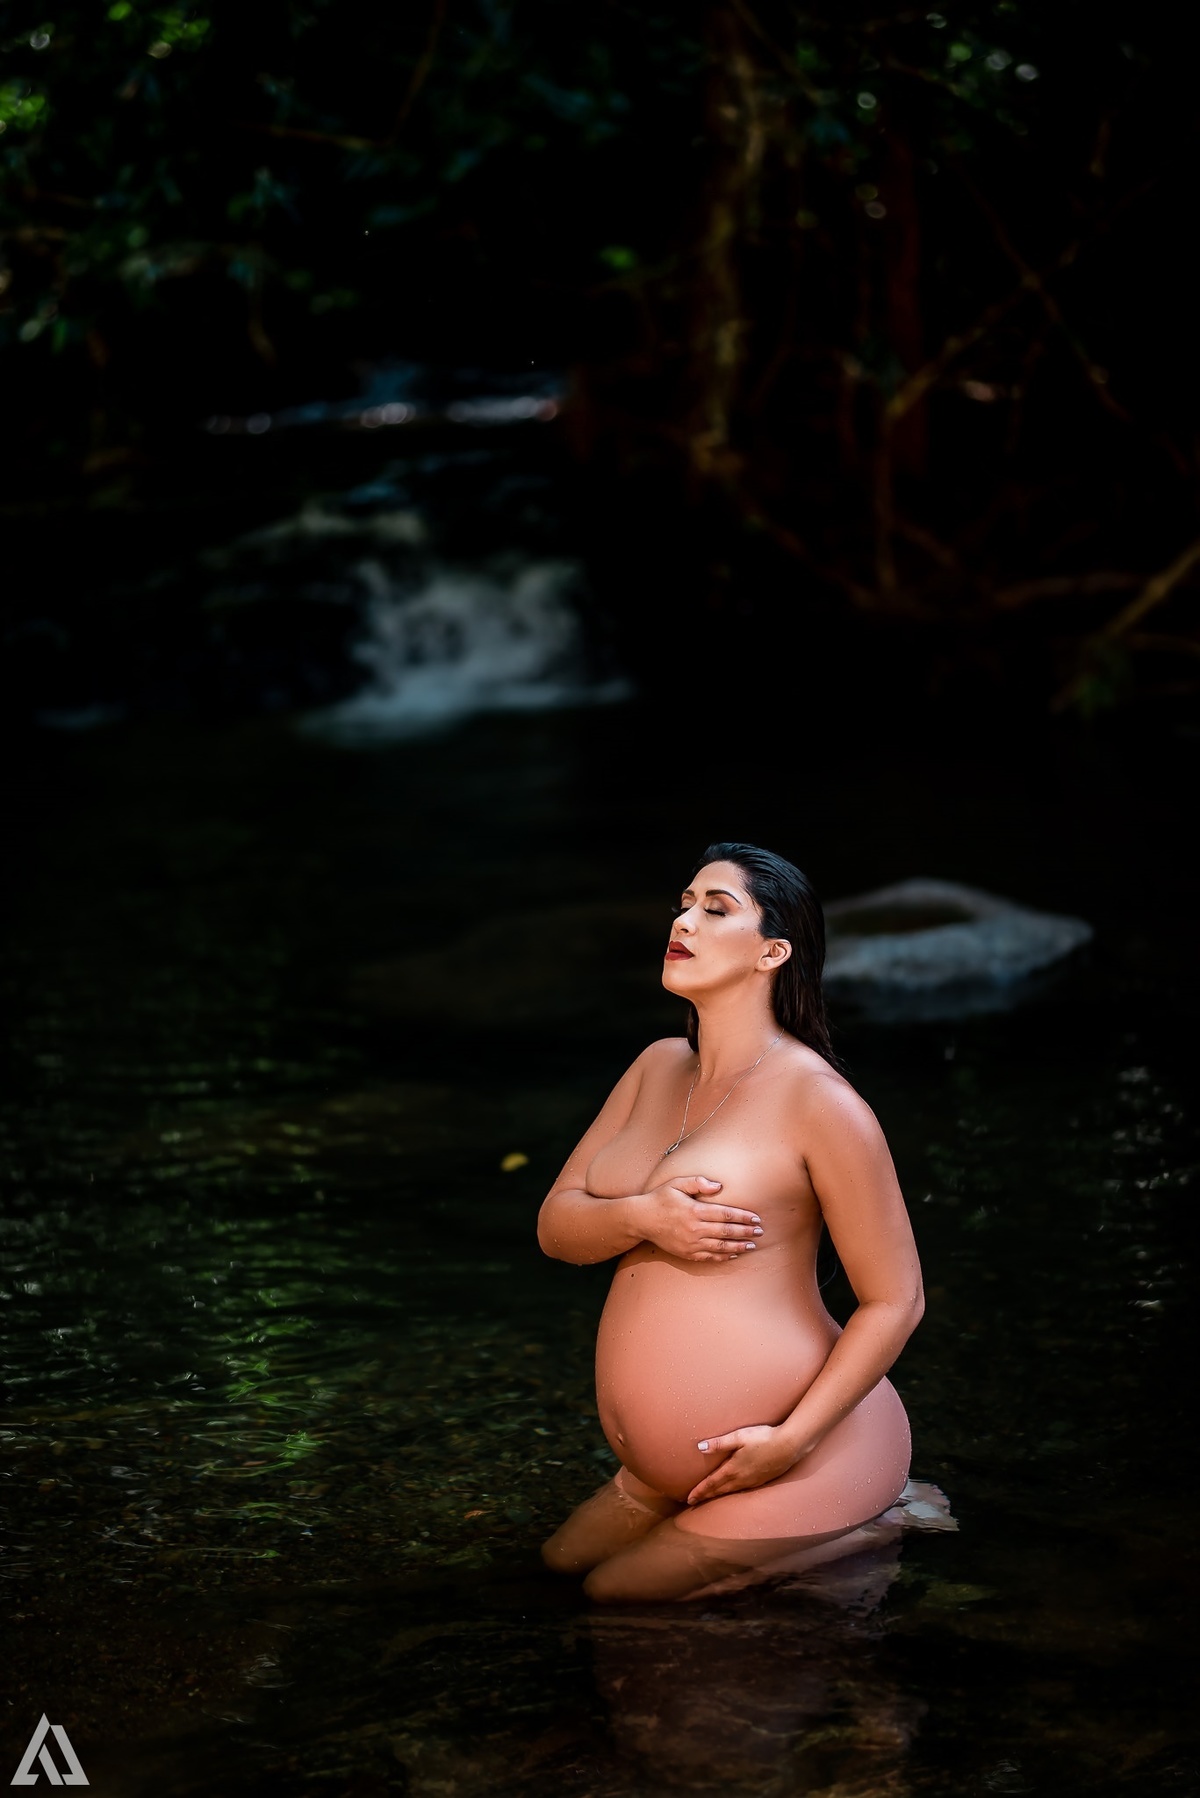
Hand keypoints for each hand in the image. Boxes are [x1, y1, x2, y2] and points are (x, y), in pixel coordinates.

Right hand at [637, 1176, 762, 1262]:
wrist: (642, 1220)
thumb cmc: (660, 1198)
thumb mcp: (676, 1183)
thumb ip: (698, 1182)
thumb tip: (719, 1186)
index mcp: (695, 1210)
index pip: (726, 1214)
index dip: (743, 1217)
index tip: (756, 1218)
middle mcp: (695, 1229)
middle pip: (726, 1231)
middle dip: (745, 1232)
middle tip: (760, 1232)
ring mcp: (691, 1243)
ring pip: (720, 1247)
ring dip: (738, 1246)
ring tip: (752, 1246)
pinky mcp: (687, 1253)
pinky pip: (709, 1257)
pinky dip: (723, 1256)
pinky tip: (733, 1254)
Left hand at [686, 1424, 798, 1504]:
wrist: (789, 1446)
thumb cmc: (763, 1438)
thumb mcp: (739, 1437)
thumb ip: (719, 1443)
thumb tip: (700, 1447)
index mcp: (733, 1469)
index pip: (711, 1483)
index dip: (699, 1491)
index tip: (688, 1499)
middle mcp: (741, 1479)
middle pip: (719, 1491)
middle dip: (705, 1496)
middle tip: (693, 1503)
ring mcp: (752, 1481)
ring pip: (730, 1492)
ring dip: (718, 1496)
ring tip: (709, 1499)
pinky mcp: (761, 1480)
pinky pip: (741, 1490)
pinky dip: (731, 1493)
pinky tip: (731, 1491)